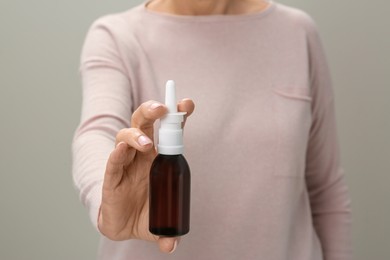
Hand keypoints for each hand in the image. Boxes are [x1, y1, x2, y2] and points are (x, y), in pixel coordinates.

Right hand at [98, 99, 194, 252]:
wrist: (122, 225)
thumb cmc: (144, 212)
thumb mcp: (161, 218)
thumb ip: (169, 231)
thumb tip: (172, 246)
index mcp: (160, 158)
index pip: (169, 131)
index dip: (178, 116)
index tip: (188, 104)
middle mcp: (143, 155)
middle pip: (145, 123)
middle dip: (153, 111)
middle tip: (163, 108)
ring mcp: (126, 163)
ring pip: (127, 136)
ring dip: (136, 135)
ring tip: (147, 144)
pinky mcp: (112, 175)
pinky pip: (113, 160)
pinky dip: (118, 153)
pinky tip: (122, 150)